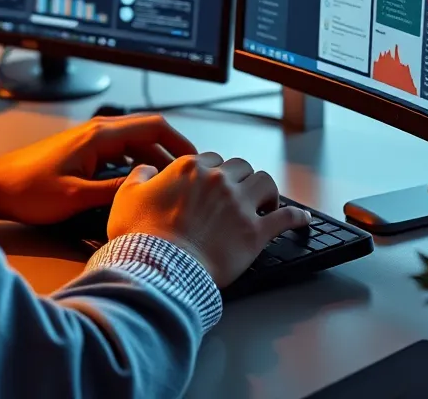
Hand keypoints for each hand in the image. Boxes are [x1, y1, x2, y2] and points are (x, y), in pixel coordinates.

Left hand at [0, 114, 195, 224]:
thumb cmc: (28, 189)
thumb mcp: (75, 197)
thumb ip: (113, 192)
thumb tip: (148, 192)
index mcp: (99, 135)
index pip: (153, 125)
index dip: (180, 141)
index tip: (198, 161)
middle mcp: (97, 132)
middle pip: (148, 134)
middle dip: (172, 154)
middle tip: (190, 180)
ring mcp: (90, 141)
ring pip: (135, 145)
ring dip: (154, 162)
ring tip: (171, 188)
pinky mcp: (84, 153)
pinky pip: (121, 154)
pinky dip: (137, 166)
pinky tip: (141, 188)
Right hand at [106, 153, 310, 286]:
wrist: (161, 268)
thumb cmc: (141, 236)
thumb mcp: (126, 196)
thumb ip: (139, 176)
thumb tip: (147, 170)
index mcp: (189, 168)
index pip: (210, 158)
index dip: (212, 171)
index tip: (212, 184)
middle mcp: (218, 181)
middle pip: (241, 166)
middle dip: (240, 178)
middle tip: (238, 193)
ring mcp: (239, 205)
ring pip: (265, 182)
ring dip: (266, 191)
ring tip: (265, 202)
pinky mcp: (255, 233)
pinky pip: (286, 218)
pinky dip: (296, 217)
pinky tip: (301, 220)